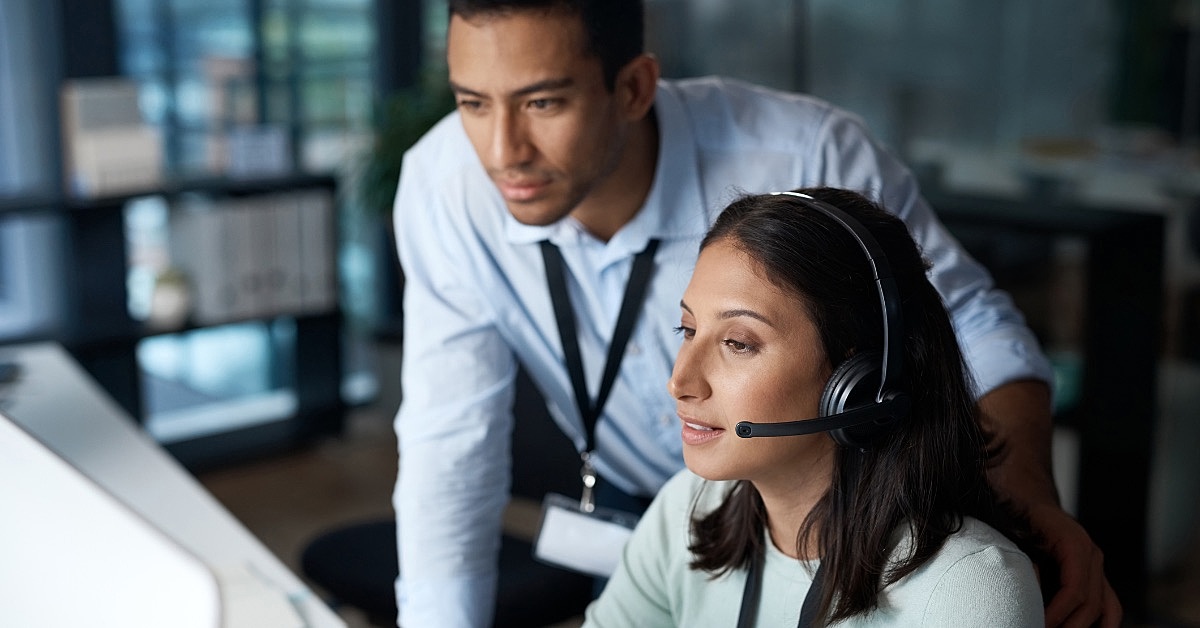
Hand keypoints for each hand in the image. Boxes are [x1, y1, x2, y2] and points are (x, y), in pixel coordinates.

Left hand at [1027, 503, 1120, 627]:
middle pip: (1091, 604)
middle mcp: (1092, 556)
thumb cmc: (1022, 518)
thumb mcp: (1019, 535)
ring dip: (1089, 627)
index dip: (1057, 613)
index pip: (1074, 591)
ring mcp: (1097, 567)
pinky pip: (1108, 605)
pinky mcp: (1095, 576)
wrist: (1030, 501)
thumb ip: (1026, 561)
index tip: (1040, 624)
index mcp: (1075, 545)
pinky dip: (1103, 623)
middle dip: (1070, 625)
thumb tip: (1030, 588)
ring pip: (1107, 608)